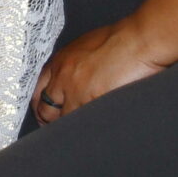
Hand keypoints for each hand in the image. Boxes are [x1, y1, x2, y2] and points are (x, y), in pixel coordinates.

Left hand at [33, 19, 167, 123]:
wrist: (139, 40)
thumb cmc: (121, 40)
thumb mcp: (88, 47)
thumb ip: (76, 65)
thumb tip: (77, 81)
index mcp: (61, 61)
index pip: (38, 89)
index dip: (40, 106)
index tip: (45, 116)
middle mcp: (63, 76)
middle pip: (45, 109)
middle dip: (49, 122)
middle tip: (56, 131)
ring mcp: (76, 91)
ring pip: (62, 119)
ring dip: (67, 128)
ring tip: (74, 136)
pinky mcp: (92, 101)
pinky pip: (81, 122)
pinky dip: (83, 130)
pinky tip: (89, 135)